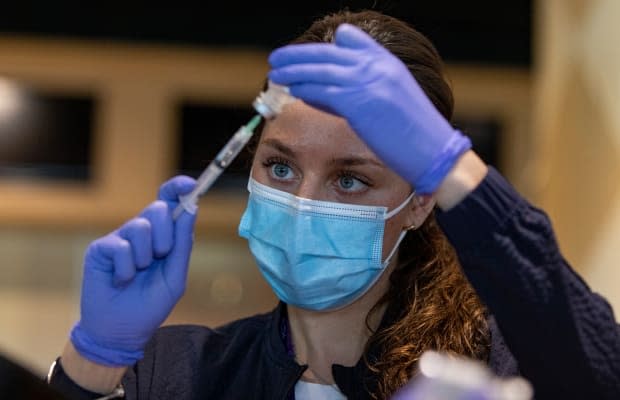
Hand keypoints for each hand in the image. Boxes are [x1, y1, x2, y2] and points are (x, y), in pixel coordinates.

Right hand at [70, 176, 196, 365]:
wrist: (122, 331)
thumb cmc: (150, 304)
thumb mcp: (175, 276)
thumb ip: (183, 244)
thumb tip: (192, 208)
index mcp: (162, 236)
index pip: (168, 202)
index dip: (178, 188)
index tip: (191, 184)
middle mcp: (140, 232)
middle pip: (157, 209)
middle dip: (166, 234)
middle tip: (161, 257)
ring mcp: (119, 238)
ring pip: (140, 226)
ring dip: (146, 256)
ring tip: (138, 274)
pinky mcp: (100, 248)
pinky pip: (121, 247)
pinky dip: (127, 270)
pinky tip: (121, 282)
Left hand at [268, 23, 470, 193]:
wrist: (435, 153)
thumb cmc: (416, 134)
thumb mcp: (396, 98)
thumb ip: (370, 84)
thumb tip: (334, 89)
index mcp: (388, 63)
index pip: (350, 41)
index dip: (322, 47)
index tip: (303, 53)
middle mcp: (378, 67)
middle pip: (328, 54)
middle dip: (298, 56)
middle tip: (277, 58)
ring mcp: (369, 83)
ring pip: (321, 71)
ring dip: (295, 70)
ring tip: (276, 73)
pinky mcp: (360, 104)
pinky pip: (324, 91)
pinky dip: (306, 89)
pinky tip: (293, 90)